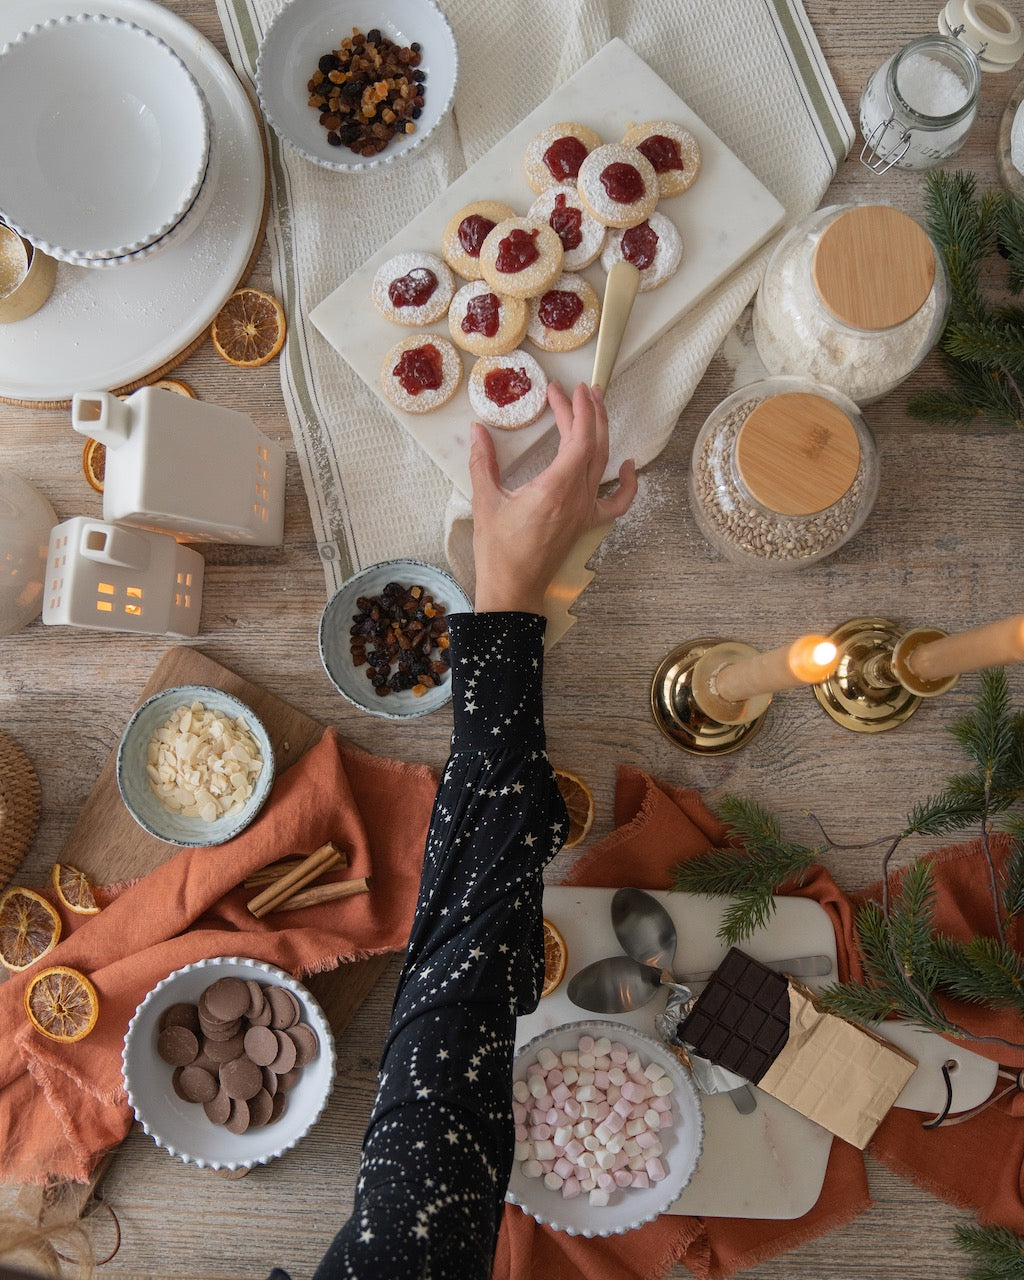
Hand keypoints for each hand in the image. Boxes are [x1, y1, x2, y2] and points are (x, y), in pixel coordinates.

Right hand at [468, 380, 636, 614]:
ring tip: (597, 408)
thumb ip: (482, 462)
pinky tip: (627, 465)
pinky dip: (627, 482)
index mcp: (556, 488)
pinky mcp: (586, 523)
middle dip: (590, 412)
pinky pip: (617, 502)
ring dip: (602, 433)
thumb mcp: (485, 501)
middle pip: (595, 444)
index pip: (576, 437)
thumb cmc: (498, 551)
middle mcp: (578, 497)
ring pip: (605, 464)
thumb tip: (476, 430)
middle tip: (582, 389)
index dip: (572, 409)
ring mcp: (585, 511)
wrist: (513, 588)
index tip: (560, 391)